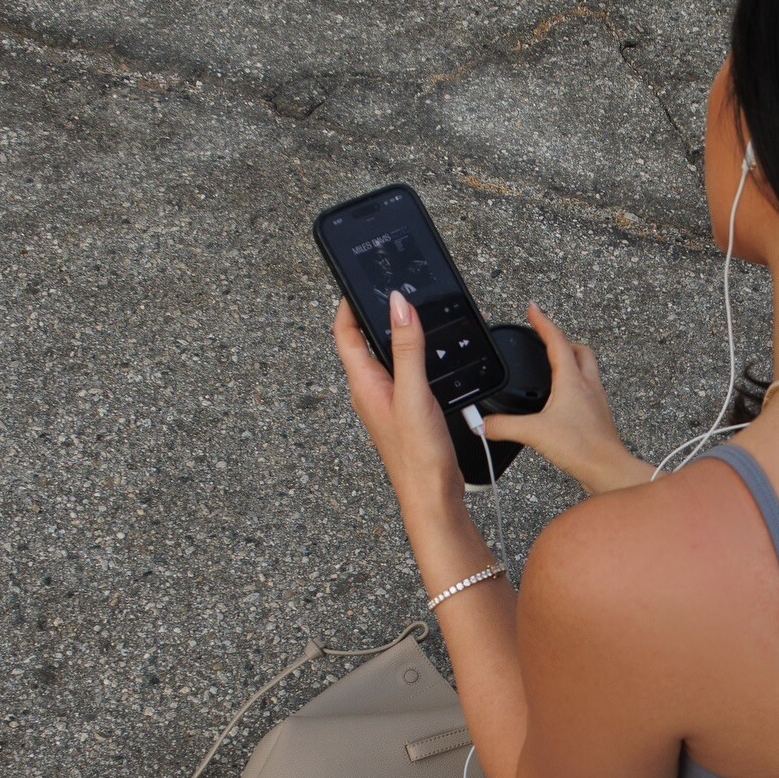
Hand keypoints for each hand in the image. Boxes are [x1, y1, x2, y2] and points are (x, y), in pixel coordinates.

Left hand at [332, 294, 466, 528]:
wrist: (433, 498)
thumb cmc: (418, 456)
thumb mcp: (413, 394)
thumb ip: (407, 348)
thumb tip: (398, 304)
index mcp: (363, 383)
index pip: (345, 332)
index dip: (348, 303)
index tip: (360, 279)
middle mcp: (371, 390)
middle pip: (365, 340)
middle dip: (376, 313)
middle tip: (393, 289)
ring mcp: (388, 401)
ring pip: (387, 357)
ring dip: (397, 335)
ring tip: (414, 313)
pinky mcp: (407, 411)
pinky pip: (405, 374)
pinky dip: (415, 357)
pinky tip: (433, 356)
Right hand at [483, 304, 649, 494]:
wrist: (608, 469)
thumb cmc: (581, 447)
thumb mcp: (534, 433)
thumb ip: (503, 426)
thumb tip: (481, 424)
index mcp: (572, 380)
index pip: (556, 340)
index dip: (542, 322)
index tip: (533, 308)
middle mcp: (588, 385)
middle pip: (579, 350)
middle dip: (562, 340)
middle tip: (545, 339)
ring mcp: (596, 400)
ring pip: (586, 368)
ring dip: (572, 360)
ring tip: (554, 365)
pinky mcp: (598, 416)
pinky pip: (588, 390)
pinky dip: (575, 385)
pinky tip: (563, 400)